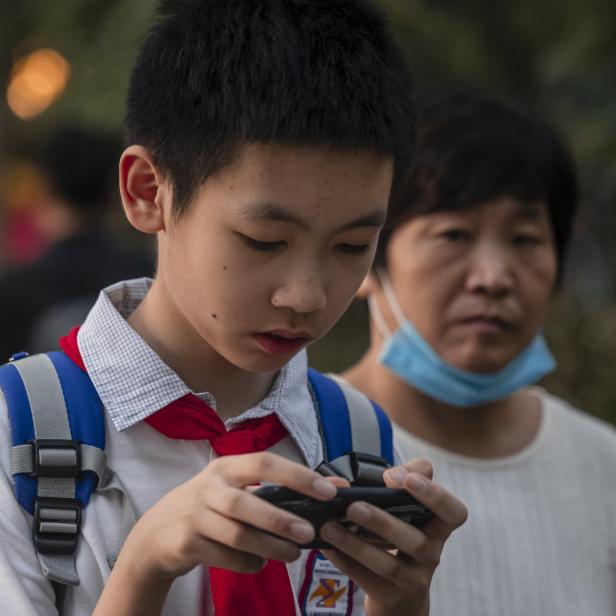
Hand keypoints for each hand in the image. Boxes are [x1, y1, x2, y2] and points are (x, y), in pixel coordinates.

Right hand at [120, 452, 337, 582]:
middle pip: (246, 503)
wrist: (156, 533)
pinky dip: (247, 563)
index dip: (297, 475)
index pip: (265, 463)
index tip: (327, 491)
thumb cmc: (209, 505)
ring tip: (293, 555)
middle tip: (310, 533)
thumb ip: (281, 488)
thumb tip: (337, 487)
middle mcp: (209, 486)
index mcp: (226, 467)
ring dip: (269, 546)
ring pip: (237, 534)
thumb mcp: (237, 488)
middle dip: (280, 519)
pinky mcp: (186, 543)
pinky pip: (225, 557)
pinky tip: (260, 563)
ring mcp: (194, 515)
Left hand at [319, 458, 467, 615]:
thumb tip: (390, 476)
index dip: (435, 496)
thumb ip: (405, 477)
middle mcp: (431, 553)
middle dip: (383, 522)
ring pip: (388, 565)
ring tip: (330, 526)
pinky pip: (366, 579)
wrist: (400, 590)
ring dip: (356, 545)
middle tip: (354, 506)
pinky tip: (326, 546)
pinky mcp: (391, 596)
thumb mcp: (409, 504)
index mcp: (438, 526)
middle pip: (414, 540)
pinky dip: (344, 561)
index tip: (407, 479)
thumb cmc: (403, 531)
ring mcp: (413, 579)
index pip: (454, 512)